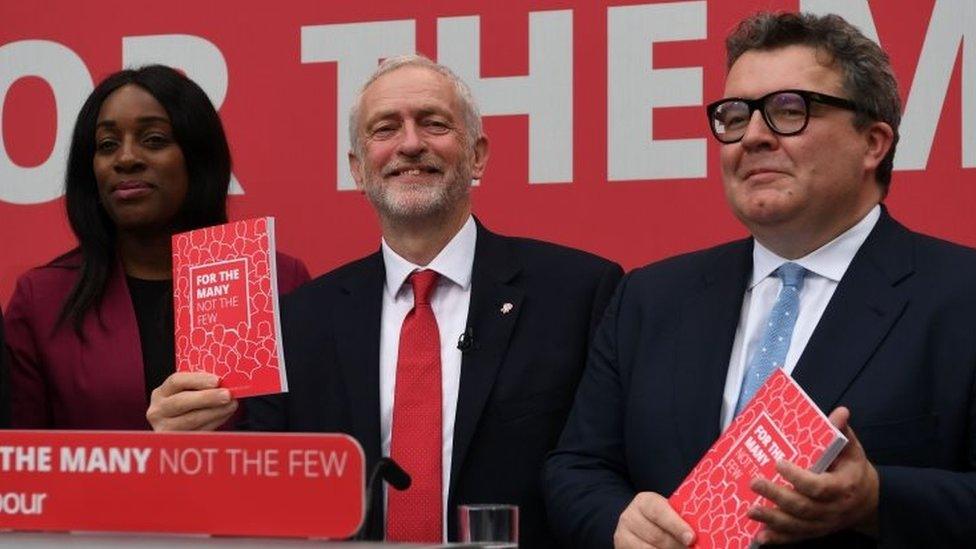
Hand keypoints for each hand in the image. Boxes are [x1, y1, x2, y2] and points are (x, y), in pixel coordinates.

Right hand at [147, 372, 237, 430]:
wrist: (176, 429)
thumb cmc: (186, 405)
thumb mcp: (186, 392)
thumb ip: (200, 386)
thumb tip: (224, 382)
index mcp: (161, 393)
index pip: (176, 381)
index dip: (197, 380)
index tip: (217, 381)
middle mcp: (158, 410)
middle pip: (181, 402)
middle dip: (207, 397)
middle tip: (227, 395)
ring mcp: (164, 428)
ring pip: (191, 419)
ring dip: (215, 411)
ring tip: (232, 404)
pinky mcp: (175, 442)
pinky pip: (198, 431)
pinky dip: (215, 422)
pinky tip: (225, 415)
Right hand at [614, 492, 695, 547]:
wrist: (637, 525)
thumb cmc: (661, 520)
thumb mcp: (668, 512)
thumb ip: (680, 519)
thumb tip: (697, 536)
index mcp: (644, 502)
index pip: (660, 512)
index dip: (676, 526)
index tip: (691, 538)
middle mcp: (629, 517)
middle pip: (657, 536)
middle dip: (678, 546)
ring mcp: (623, 534)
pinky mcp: (621, 548)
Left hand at [748, 406, 878, 543]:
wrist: (868, 500)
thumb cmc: (853, 469)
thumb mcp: (852, 450)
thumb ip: (842, 433)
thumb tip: (841, 411)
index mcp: (842, 487)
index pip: (818, 486)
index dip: (798, 478)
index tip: (778, 463)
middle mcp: (833, 509)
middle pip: (803, 507)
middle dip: (776, 496)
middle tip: (755, 483)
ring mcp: (824, 523)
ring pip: (796, 525)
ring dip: (771, 519)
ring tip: (750, 510)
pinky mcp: (815, 531)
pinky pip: (795, 538)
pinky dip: (777, 538)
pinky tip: (759, 537)